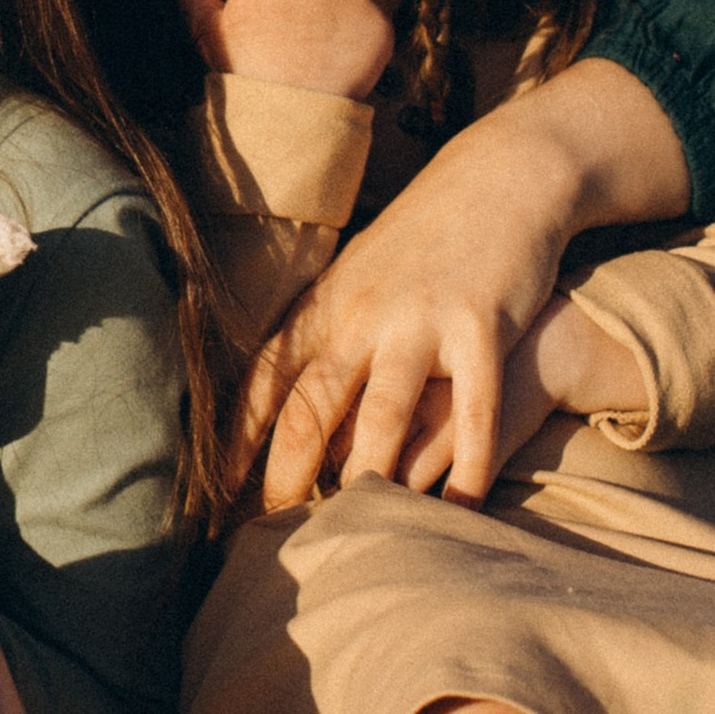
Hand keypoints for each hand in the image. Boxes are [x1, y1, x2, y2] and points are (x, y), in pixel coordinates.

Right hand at [170, 0, 395, 100]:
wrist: (287, 118)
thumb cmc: (241, 72)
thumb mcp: (205, 27)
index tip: (259, 24)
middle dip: (297, 0)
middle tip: (285, 41)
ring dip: (328, 17)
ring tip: (309, 53)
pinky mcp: (380, 24)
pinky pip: (368, 21)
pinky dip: (356, 37)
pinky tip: (335, 60)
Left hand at [240, 113, 575, 508]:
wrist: (498, 178)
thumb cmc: (421, 239)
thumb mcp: (357, 278)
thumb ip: (325, 336)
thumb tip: (290, 408)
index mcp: (325, 306)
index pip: (266, 382)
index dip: (238, 441)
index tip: (215, 494)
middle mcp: (361, 315)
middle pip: (313, 409)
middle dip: (290, 477)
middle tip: (277, 535)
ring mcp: (420, 321)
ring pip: (383, 415)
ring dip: (368, 477)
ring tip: (357, 529)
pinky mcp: (481, 327)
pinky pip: (472, 410)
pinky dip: (467, 465)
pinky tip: (462, 506)